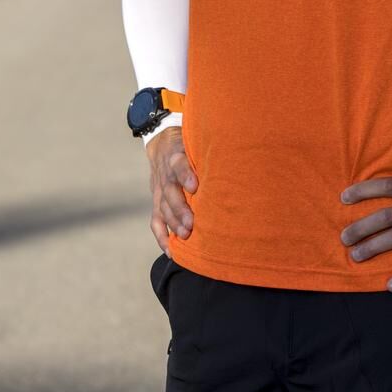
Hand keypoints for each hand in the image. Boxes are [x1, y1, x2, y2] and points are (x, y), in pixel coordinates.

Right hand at [146, 126, 198, 255]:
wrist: (163, 145)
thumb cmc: (189, 146)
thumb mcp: (196, 140)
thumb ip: (210, 149)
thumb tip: (235, 156)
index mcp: (177, 155)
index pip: (178, 164)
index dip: (185, 175)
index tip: (195, 186)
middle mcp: (166, 174)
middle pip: (170, 191)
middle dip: (180, 209)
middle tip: (192, 223)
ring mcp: (159, 190)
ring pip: (163, 208)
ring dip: (174, 223)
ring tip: (186, 235)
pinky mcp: (156, 202)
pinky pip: (156, 221)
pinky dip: (162, 237)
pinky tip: (171, 250)